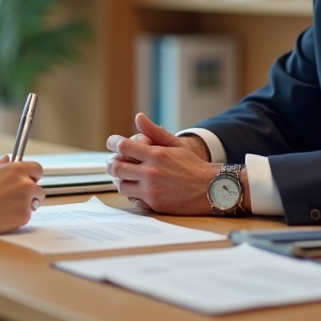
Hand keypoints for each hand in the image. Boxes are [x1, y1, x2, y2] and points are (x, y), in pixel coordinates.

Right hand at [0, 156, 45, 235]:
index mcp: (18, 169)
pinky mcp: (25, 216)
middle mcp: (26, 183)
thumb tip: (8, 158)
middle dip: (30, 190)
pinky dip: (19, 214)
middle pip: (38, 187)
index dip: (32, 174)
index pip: (37, 169)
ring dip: (27, 202)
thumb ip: (3, 164)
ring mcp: (27, 200)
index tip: (28, 178)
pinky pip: (28, 214)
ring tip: (9, 204)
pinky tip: (5, 213)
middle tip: (15, 194)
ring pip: (35, 201)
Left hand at [105, 113, 220, 214]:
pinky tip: (134, 187)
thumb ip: (154, 131)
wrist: (210, 189)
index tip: (111, 143)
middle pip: (116, 167)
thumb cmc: (192, 165)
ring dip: (118, 179)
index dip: (112, 143)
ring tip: (122, 175)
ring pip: (121, 185)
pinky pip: (132, 198)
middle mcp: (151, 172)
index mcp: (155, 154)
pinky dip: (130, 192)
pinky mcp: (154, 204)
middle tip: (112, 162)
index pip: (123, 146)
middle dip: (111, 163)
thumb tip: (138, 117)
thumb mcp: (175, 144)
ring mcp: (151, 190)